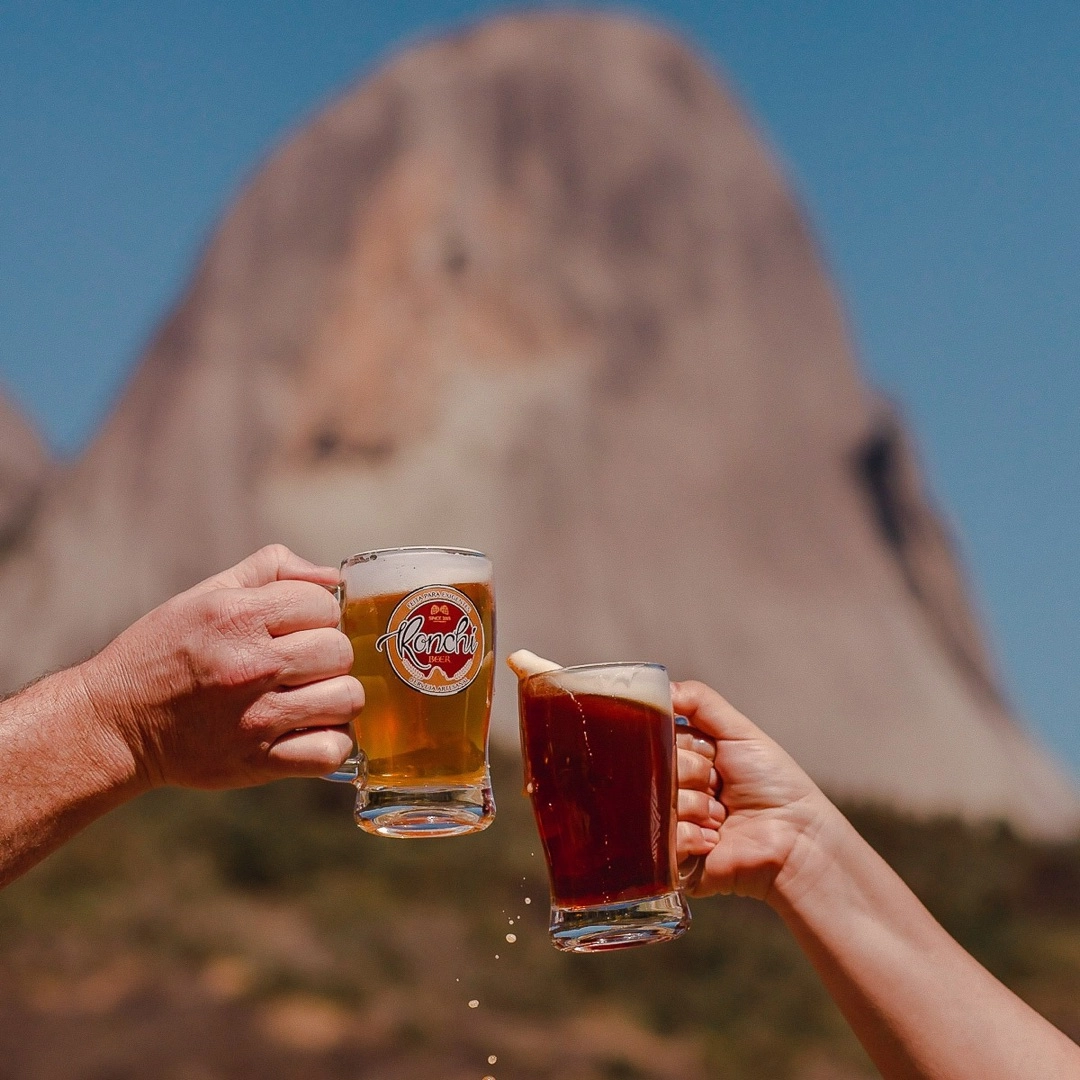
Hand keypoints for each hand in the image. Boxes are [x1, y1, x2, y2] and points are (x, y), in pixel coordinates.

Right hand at [77, 545, 363, 789]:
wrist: (115, 724)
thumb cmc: (164, 653)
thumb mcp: (206, 595)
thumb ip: (272, 571)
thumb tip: (332, 577)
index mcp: (237, 617)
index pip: (324, 604)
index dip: (319, 613)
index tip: (301, 626)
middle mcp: (251, 665)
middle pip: (339, 651)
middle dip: (329, 654)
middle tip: (305, 664)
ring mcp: (257, 718)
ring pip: (346, 699)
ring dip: (337, 697)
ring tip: (312, 696)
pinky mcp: (259, 762)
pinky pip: (331, 751)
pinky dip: (332, 742)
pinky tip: (311, 730)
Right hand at [674, 680, 836, 901]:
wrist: (796, 838)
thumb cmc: (773, 784)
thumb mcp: (739, 732)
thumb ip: (699, 702)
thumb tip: (663, 685)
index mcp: (684, 758)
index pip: (658, 739)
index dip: (684, 745)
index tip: (709, 753)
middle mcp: (673, 788)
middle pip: (655, 769)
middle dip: (694, 774)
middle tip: (720, 786)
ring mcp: (671, 824)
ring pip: (659, 802)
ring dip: (698, 808)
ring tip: (723, 818)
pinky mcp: (672, 859)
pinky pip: (663, 838)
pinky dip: (692, 837)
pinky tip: (715, 840)